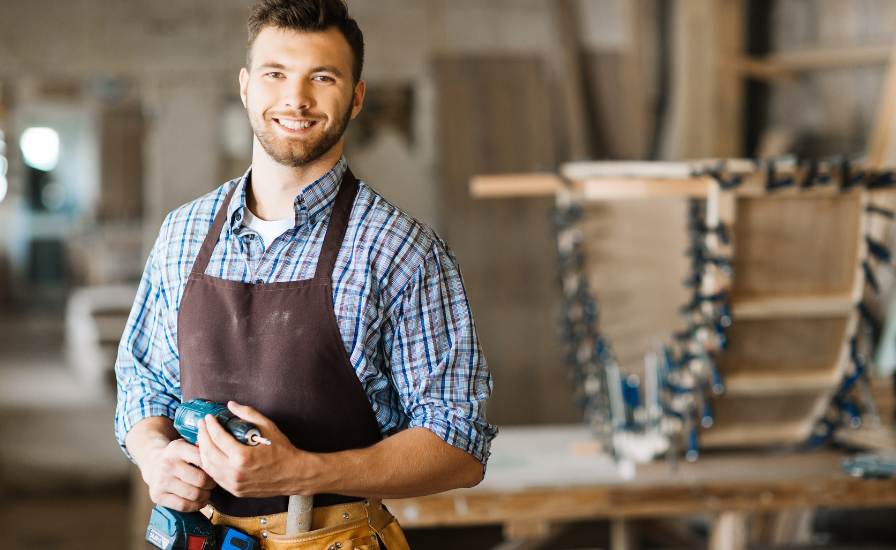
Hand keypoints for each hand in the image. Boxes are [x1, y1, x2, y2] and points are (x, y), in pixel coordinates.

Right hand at [139, 438, 216, 511]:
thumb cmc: (179, 456)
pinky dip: (195, 506)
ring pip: (193, 494)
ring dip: (205, 496)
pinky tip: (199, 502)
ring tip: (207, 493)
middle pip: (200, 480)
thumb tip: (222, 462)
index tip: (217, 470)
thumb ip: (203, 450)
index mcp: (177, 448)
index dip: (214, 467)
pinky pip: (183, 505)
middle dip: (211, 484)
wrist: (153, 463)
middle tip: (213, 484)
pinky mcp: (157, 495)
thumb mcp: (188, 445)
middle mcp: (167, 464)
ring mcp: (161, 481)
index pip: (203, 459)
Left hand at [197, 401, 314, 497]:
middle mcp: (235, 472)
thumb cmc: (283, 451)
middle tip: (202, 425)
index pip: (217, 438)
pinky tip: (211, 455)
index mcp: (242, 456)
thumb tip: (231, 405)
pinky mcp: (235, 491)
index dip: (210, 425)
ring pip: (208, 467)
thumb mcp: (268, 427)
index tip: (209, 417)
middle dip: (202, 436)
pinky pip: (215, 477)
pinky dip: (210, 464)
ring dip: (203, 451)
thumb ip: (248, 414)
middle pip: (208, 452)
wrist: (294, 474)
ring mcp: (234, 484)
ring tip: (204, 438)